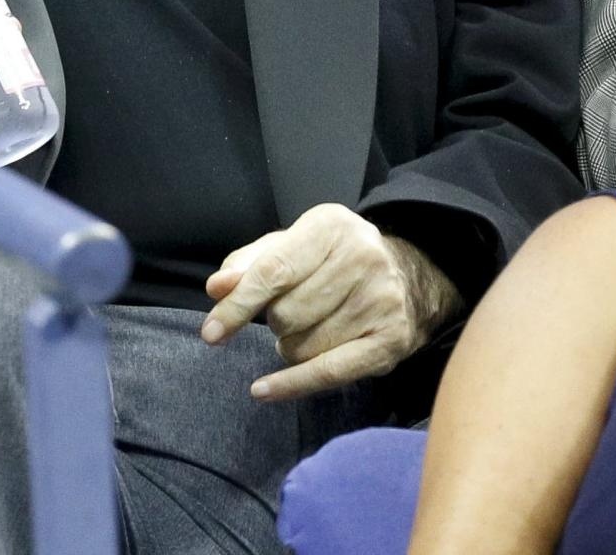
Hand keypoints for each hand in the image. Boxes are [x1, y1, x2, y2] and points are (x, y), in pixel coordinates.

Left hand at [200, 203, 461, 401]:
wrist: (405, 274)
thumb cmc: (330, 259)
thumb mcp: (290, 245)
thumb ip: (248, 264)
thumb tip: (217, 289)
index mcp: (331, 226)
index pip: (274, 271)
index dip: (239, 305)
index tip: (211, 332)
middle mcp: (362, 259)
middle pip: (287, 312)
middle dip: (274, 321)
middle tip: (286, 313)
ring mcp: (381, 301)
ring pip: (304, 346)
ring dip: (289, 346)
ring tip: (306, 329)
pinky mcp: (391, 340)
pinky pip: (329, 373)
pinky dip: (291, 385)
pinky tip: (263, 390)